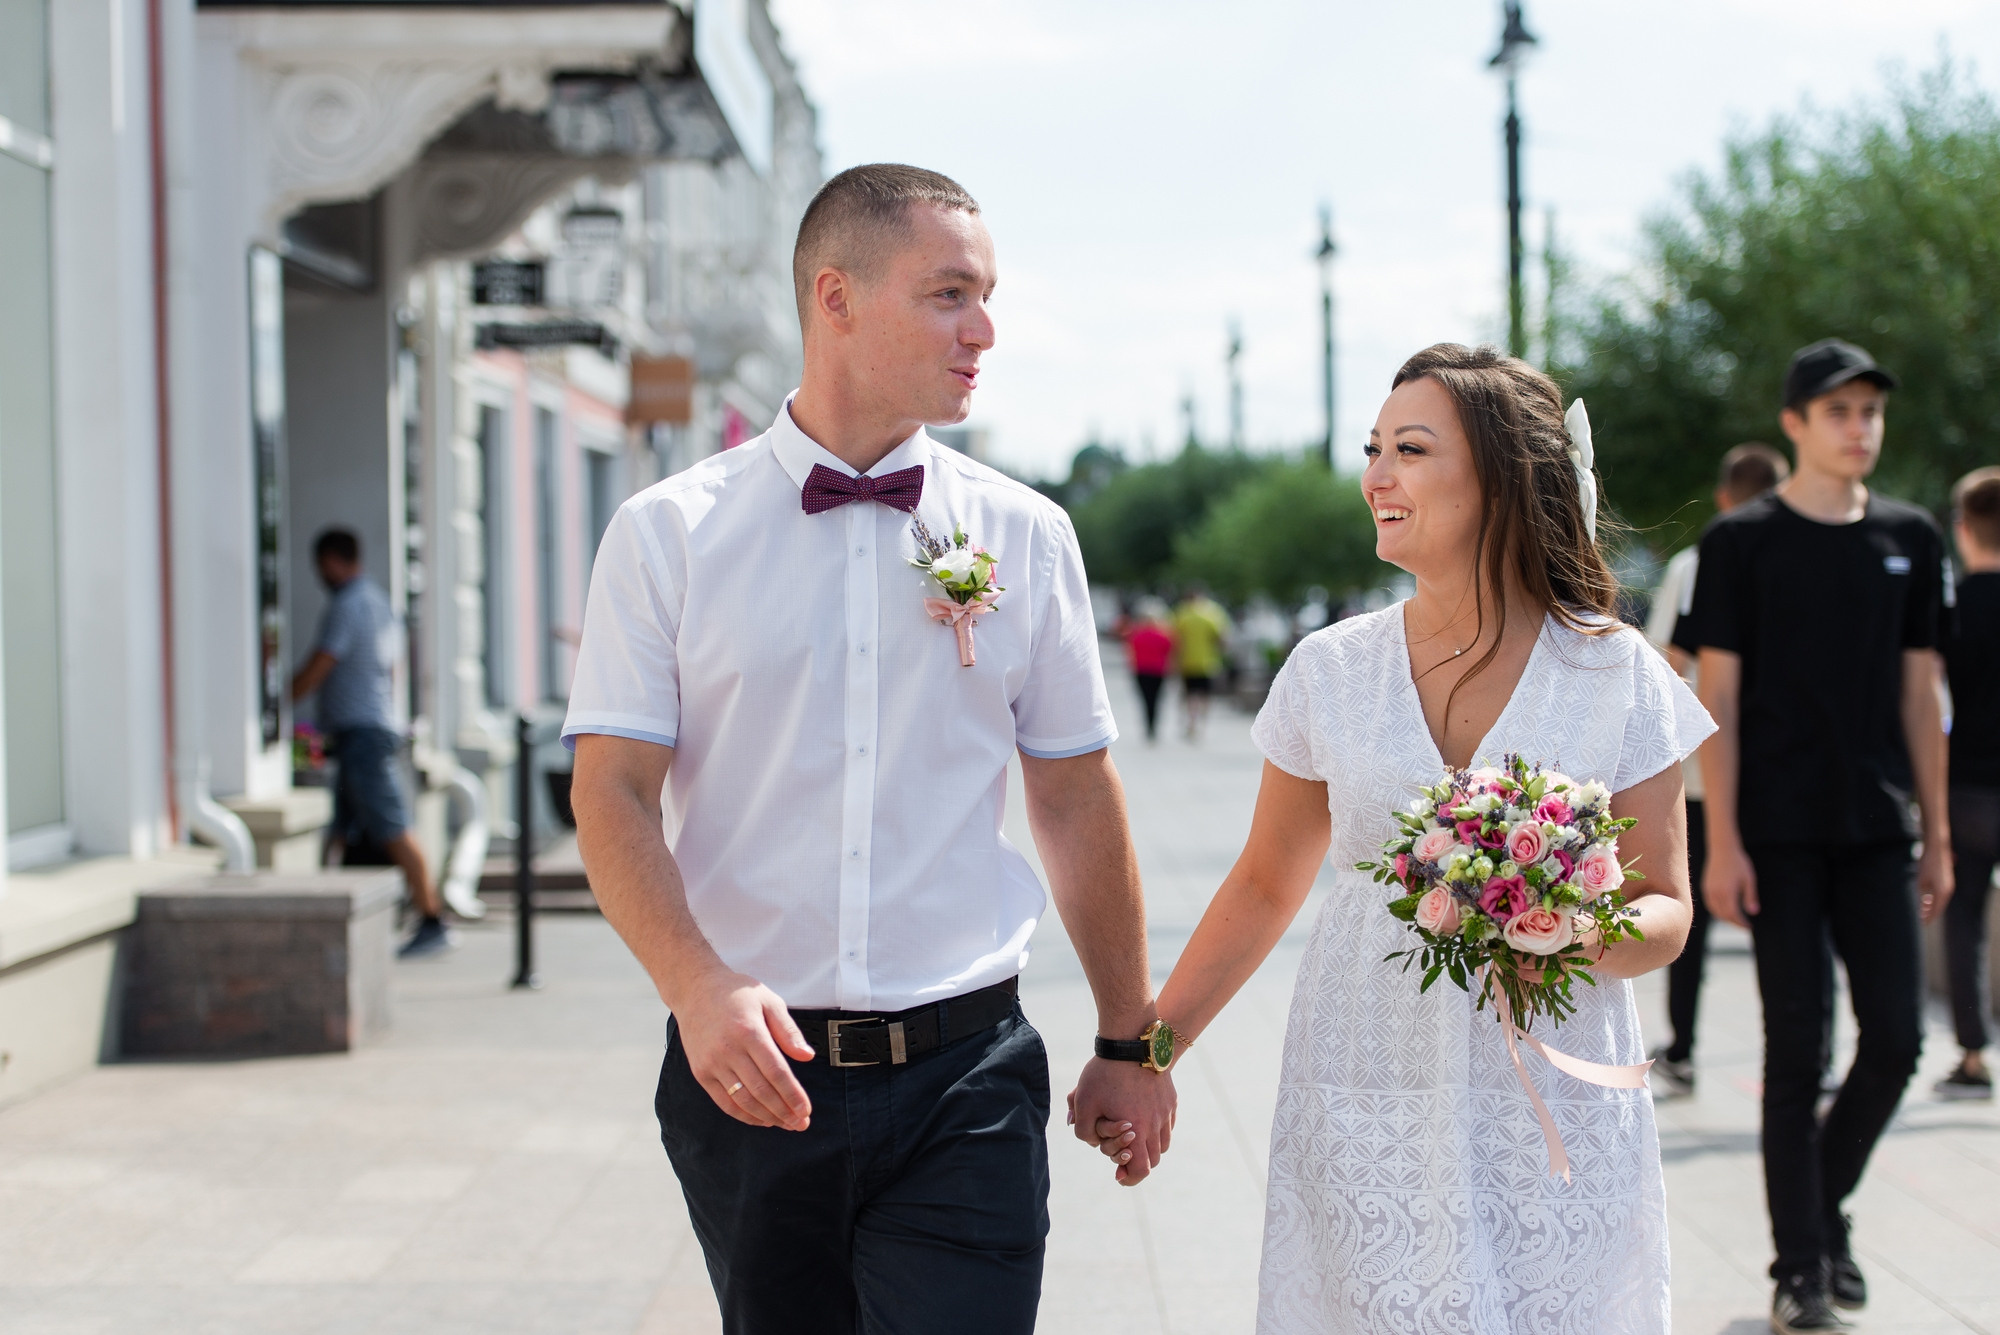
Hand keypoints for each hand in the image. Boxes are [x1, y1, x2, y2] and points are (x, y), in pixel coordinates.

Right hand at [673, 967, 815, 1129]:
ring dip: (767, 1117)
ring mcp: (712, 1063)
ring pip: (743, 1100)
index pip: (776, 1072)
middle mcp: (729, 1050)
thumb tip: (807, 1056)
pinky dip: (744, 1115)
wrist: (695, 989)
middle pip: (761, 1091)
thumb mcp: (769, 1001)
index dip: (793, 1095)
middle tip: (801, 1123)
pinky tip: (761, 1119)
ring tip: (785, 1123)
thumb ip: (788, 1030)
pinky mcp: (701, 1072)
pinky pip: (724, 1101)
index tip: (806, 1110)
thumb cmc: (736, 993)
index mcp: (749, 1031)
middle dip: (784, 1111)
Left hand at [1067, 1056, 1175, 1185]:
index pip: (1141, 1170)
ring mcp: (1166, 1111)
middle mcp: (1155, 1125)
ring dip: (1150, 1146)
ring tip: (1134, 1137)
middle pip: (1154, 1160)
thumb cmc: (1104, 1074)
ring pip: (1164, 1143)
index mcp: (1136, 1131)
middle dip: (1139, 1163)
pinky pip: (1168, 1123)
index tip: (1119, 1174)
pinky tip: (1144, 1118)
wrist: (1130, 1043)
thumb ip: (1084, 1130)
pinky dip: (1158, 1129)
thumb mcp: (1084, 1102)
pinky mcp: (1171, 1098)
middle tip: (1124, 1156)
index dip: (1130, 1178)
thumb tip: (1092, 1142)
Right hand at [1702, 841, 1758, 928]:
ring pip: (1715, 911)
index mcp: (1727, 892)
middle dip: (1734, 923)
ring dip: (1725, 918)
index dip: (1741, 923)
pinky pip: (1710, 904)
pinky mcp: (1705, 887)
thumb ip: (1750, 897)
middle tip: (1745, 925)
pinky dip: (1717, 911)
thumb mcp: (1749, 879)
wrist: (1723, 849)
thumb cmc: (1739, 863)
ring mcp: (1709, 890)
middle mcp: (1716, 893)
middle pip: (1723, 915)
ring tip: (1736, 919)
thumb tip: (1753, 913)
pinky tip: (1725, 910)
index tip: (1750, 927)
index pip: (1733, 915)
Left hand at [1916, 839, 1953, 923]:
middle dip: (1929, 913)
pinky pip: (1940, 893)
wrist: (1936, 848)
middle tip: (1920, 919)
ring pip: (1940, 900)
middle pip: (1939, 907)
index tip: (1921, 924)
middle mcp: (1948, 890)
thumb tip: (1918, 905)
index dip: (1928, 917)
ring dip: (1931, 905)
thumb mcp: (1920, 880)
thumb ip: (1920, 893)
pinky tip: (1927, 899)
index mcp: (1942, 892)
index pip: (1936, 910)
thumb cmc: (1927, 863)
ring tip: (1922, 910)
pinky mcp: (1946, 880)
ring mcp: (1948, 885)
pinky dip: (1934, 898)